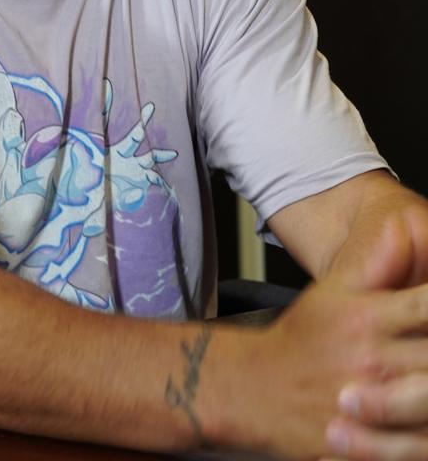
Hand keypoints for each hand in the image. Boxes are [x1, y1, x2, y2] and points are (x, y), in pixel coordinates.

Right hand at [247, 208, 427, 459]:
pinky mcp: (372, 445)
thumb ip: (374, 262)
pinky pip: (418, 445)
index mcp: (368, 319)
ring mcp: (376, 407)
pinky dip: (426, 432)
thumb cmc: (301, 340)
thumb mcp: (332, 291)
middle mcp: (375, 361)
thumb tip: (404, 229)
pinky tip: (426, 416)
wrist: (257, 389)